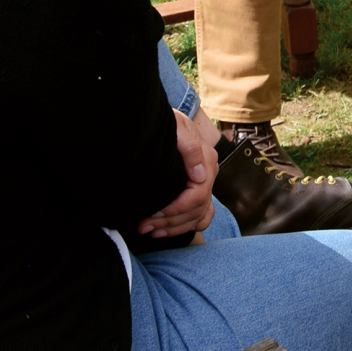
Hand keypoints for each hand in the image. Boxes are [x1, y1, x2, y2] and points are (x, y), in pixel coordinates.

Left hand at [139, 107, 217, 239]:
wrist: (159, 119)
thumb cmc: (165, 123)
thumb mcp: (176, 127)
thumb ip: (189, 147)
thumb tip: (200, 176)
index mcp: (206, 161)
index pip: (198, 196)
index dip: (175, 209)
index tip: (153, 213)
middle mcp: (208, 175)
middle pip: (196, 210)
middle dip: (169, 222)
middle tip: (143, 226)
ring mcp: (204, 184)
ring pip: (198, 217)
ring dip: (174, 229)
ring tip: (150, 230)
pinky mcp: (196, 190)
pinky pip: (200, 217)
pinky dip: (186, 227)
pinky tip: (165, 230)